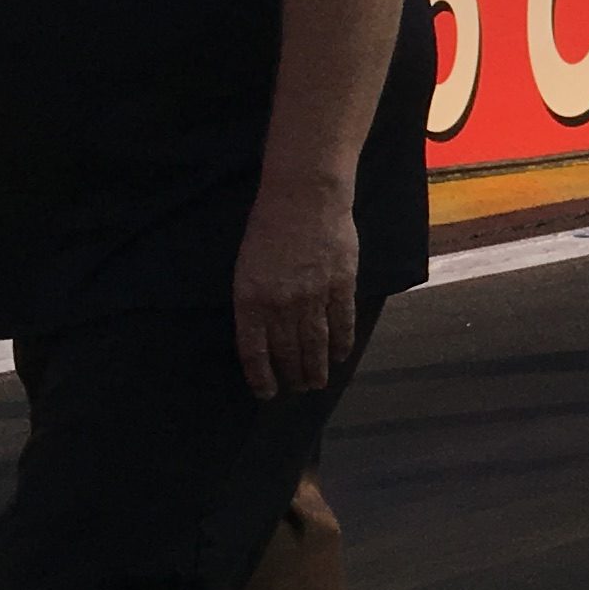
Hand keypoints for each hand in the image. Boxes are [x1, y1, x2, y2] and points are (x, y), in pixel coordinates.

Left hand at [231, 173, 358, 399]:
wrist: (305, 197)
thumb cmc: (268, 226)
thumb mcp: (246, 266)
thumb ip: (254, 301)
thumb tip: (264, 333)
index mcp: (250, 301)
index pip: (255, 352)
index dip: (261, 377)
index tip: (267, 392)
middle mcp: (281, 306)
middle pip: (288, 352)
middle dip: (292, 376)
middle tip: (298, 389)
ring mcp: (314, 297)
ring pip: (316, 344)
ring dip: (317, 368)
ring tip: (318, 383)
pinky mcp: (341, 286)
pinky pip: (342, 323)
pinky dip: (342, 343)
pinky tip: (341, 355)